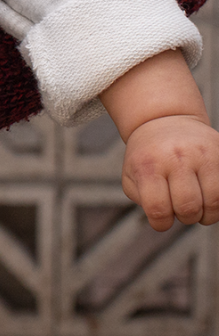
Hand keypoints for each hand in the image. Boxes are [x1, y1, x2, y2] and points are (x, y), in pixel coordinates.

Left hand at [122, 114, 218, 230]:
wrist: (164, 121)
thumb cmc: (148, 157)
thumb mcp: (132, 174)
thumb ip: (142, 199)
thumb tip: (161, 217)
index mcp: (148, 164)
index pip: (158, 210)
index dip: (161, 223)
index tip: (161, 218)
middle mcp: (176, 157)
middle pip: (188, 209)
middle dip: (185, 217)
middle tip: (180, 207)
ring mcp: (202, 154)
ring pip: (214, 203)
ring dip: (207, 213)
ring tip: (197, 202)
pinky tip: (208, 193)